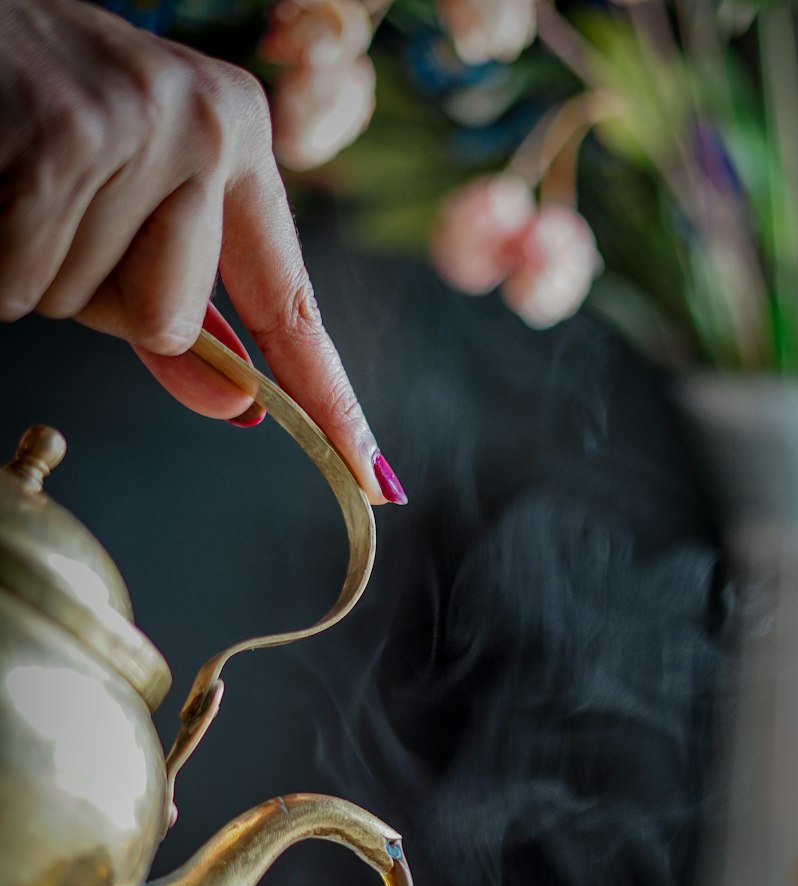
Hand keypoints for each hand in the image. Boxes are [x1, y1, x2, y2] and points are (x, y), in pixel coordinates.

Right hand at [0, 0, 403, 504]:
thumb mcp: (122, 198)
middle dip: (95, 295)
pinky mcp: (67, 137)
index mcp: (234, 136)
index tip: (369, 472)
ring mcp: (142, 123)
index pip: (289, 298)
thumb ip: (175, 311)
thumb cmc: (30, 108)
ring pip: (83, 302)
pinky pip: (27, 279)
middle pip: (169, 323)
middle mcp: (206, 124)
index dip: (325, 393)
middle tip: (49, 200)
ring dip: (33, 267)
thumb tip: (235, 407)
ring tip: (15, 174)